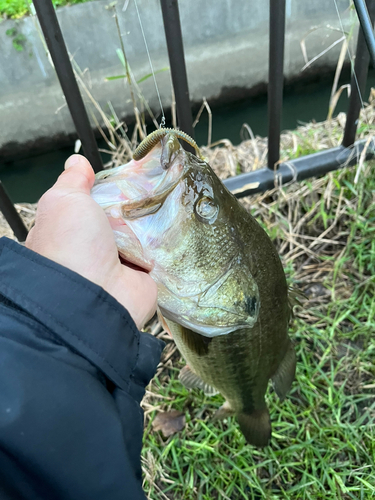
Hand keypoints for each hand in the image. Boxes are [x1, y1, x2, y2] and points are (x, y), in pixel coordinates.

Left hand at [26, 154, 156, 328]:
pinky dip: (168, 242)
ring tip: (171, 202)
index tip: (128, 177)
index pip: (95, 204)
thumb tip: (77, 162)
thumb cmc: (71, 245)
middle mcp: (96, 249)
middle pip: (124, 217)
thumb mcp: (64, 201)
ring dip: (154, 223)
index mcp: (74, 231)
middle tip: (155, 188)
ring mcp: (122, 264)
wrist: (95, 296)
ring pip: (143, 234)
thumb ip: (73, 181)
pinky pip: (160, 253)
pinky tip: (178, 226)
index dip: (109, 190)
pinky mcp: (145, 276)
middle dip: (137, 205)